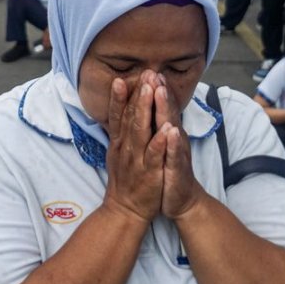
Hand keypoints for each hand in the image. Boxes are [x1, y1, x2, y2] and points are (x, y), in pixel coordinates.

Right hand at [103, 74, 166, 223]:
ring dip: (146, 109)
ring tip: (152, 90)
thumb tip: (119, 111)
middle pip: (130, 117)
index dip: (119, 97)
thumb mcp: (117, 152)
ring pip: (140, 131)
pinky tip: (167, 129)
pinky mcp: (149, 173)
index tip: (120, 78)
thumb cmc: (126, 178)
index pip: (117, 115)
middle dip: (138, 94)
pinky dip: (160, 142)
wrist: (125, 209)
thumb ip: (119, 132)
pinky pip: (155, 155)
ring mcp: (137, 159)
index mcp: (119, 142)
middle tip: (143, 74)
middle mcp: (126, 148)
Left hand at [153, 75, 203, 219]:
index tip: (148, 69)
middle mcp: (172, 139)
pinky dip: (173, 144)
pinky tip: (171, 132)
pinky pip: (175, 155)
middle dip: (159, 91)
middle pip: (165, 111)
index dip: (154, 89)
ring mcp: (176, 153)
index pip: (160, 108)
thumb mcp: (158, 145)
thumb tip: (147, 107)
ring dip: (166, 109)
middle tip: (154, 71)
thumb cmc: (167, 170)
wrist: (182, 200)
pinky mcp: (178, 170)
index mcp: (165, 133)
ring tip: (161, 91)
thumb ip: (155, 126)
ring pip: (170, 128)